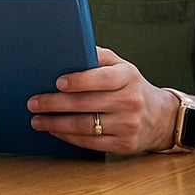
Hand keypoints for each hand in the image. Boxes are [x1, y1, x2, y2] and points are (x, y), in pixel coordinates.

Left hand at [28, 48, 177, 153]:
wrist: (161, 117)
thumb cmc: (131, 87)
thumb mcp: (121, 66)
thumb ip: (97, 56)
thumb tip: (67, 49)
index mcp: (128, 77)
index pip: (102, 78)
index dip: (79, 81)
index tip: (57, 82)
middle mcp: (130, 101)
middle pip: (86, 104)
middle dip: (54, 104)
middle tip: (33, 103)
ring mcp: (128, 125)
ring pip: (85, 126)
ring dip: (56, 123)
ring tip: (37, 120)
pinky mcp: (124, 144)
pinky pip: (91, 142)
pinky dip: (68, 137)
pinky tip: (55, 131)